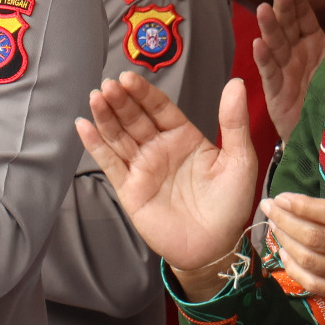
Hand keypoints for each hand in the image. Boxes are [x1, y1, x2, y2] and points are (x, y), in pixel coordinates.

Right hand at [76, 72, 259, 279]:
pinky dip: (95, 145)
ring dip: (106, 117)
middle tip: (108, 85)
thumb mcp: (240, 159)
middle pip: (134, 118)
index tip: (129, 77)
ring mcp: (142, 168)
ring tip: (96, 97)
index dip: (144, 93)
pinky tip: (83, 126)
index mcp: (184, 137)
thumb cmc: (230, 205)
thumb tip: (236, 83)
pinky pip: (110, 163)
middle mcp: (159, 149)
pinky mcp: (129, 189)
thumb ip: (234, 122)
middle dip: (121, 101)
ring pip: (119, 136)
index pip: (159, 108)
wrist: (214, 247)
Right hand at [255, 0, 324, 140]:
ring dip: (269, 27)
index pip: (304, 16)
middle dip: (284, 7)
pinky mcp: (277, 92)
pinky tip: (258, 45)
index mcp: (313, 43)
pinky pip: (270, 74)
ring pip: (275, 45)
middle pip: (287, 26)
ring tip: (264, 9)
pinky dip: (264, 59)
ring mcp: (285, 71)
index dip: (299, 0)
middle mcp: (297, 53)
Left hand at [265, 125, 324, 311]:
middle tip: (268, 207)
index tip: (282, 196)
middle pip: (316, 238)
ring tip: (273, 226)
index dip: (304, 207)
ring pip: (312, 262)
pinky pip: (318, 285)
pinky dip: (296, 270)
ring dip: (286, 243)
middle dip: (285, 221)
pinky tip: (286, 254)